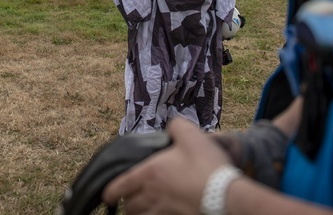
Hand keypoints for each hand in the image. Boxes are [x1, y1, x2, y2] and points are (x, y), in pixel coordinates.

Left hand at [102, 117, 232, 213]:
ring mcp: (164, 212)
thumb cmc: (206, 166)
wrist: (226, 196)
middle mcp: (152, 195)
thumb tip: (172, 127)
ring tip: (143, 210)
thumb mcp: (191, 135)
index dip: (110, 192)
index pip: (119, 186)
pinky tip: (161, 214)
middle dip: (128, 203)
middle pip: (129, 206)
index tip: (106, 195)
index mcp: (149, 173)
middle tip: (131, 200)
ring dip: (139, 213)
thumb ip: (176, 126)